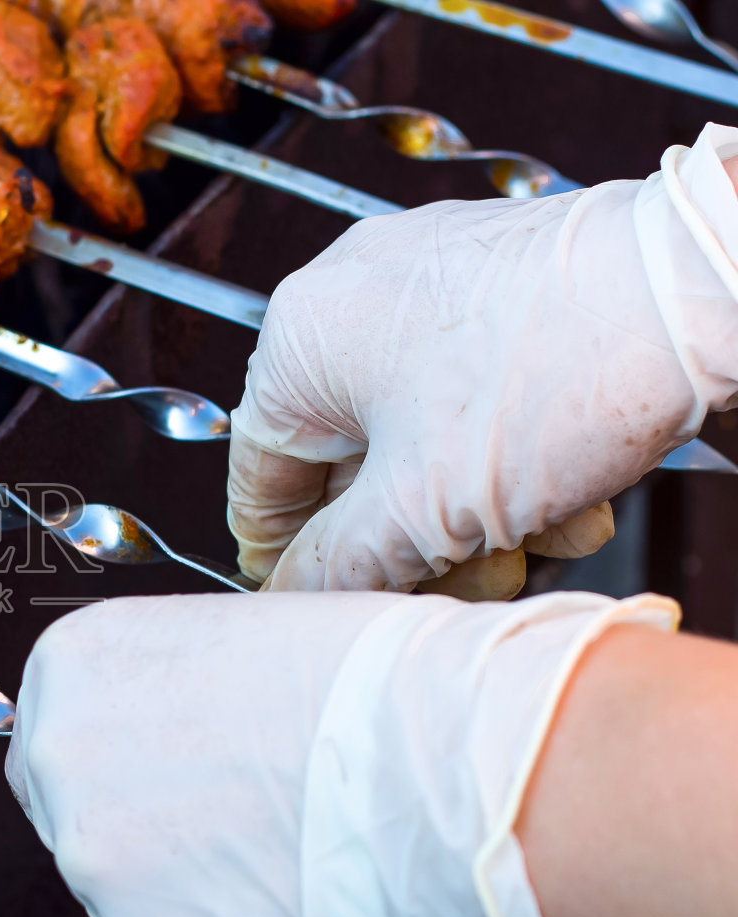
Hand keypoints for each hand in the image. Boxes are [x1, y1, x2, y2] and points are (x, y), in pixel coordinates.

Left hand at [6, 590, 676, 916]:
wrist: (438, 762)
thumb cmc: (364, 679)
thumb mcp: (231, 639)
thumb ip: (162, 690)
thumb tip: (162, 732)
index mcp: (68, 668)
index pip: (58, 730)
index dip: (124, 755)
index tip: (175, 766)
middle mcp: (58, 763)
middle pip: (74, 813)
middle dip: (139, 822)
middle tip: (230, 818)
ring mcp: (97, 869)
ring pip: (127, 893)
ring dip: (184, 887)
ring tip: (283, 853)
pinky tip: (291, 902)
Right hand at [229, 123, 737, 594]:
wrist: (705, 286)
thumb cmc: (561, 371)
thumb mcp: (426, 509)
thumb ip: (340, 564)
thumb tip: (298, 592)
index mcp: (302, 337)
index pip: (261, 478)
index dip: (292, 556)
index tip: (330, 599)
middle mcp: (351, 294)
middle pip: (350, 464)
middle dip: (415, 538)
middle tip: (469, 581)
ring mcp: (426, 279)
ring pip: (418, 436)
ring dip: (473, 508)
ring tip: (544, 537)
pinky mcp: (494, 278)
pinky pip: (469, 391)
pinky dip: (506, 453)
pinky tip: (570, 491)